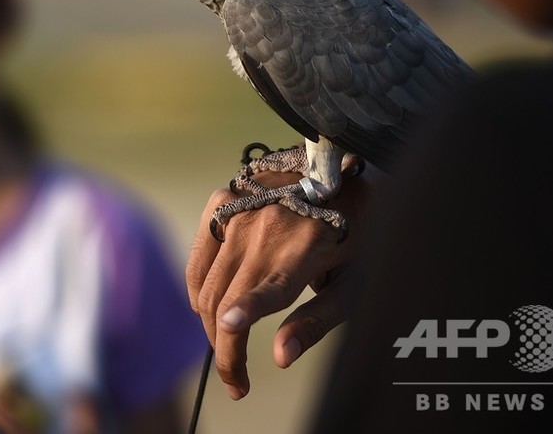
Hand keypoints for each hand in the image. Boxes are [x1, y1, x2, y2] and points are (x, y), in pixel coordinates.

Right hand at [185, 166, 376, 399]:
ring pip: (207, 285)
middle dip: (226, 349)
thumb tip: (279, 358)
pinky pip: (197, 258)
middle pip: (227, 300)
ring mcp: (238, 212)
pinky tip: (210, 309)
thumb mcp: (353, 283)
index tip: (228, 342)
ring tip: (227, 349)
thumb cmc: (355, 234)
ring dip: (211, 325)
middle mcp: (265, 228)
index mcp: (304, 247)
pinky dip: (198, 289)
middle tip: (237, 381)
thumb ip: (316, 321)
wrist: (339, 171)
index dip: (245, 314)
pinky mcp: (221, 201)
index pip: (267, 290)